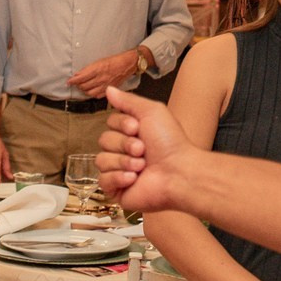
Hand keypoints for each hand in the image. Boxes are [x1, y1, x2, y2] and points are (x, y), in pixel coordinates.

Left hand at [68, 50, 143, 95]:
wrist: (127, 65)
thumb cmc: (113, 61)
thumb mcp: (99, 61)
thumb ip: (88, 69)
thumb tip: (77, 75)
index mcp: (98, 69)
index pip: (81, 78)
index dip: (73, 81)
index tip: (68, 82)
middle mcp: (101, 78)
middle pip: (84, 86)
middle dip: (78, 85)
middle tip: (76, 83)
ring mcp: (105, 86)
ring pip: (89, 93)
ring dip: (84, 90)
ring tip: (83, 87)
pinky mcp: (109, 90)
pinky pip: (97, 96)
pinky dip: (92, 94)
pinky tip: (91, 90)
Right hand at [95, 86, 197, 210]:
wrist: (179, 172)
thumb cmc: (171, 143)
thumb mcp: (152, 111)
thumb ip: (128, 100)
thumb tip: (109, 90)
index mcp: (132, 134)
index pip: (109, 124)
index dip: (121, 126)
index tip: (137, 128)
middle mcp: (124, 152)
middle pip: (103, 141)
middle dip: (123, 144)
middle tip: (143, 149)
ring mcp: (119, 171)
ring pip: (101, 160)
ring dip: (123, 161)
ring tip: (142, 165)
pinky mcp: (117, 190)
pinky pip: (103, 180)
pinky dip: (118, 178)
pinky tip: (134, 178)